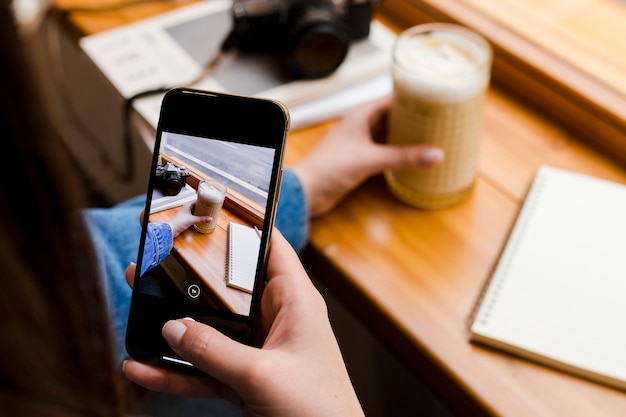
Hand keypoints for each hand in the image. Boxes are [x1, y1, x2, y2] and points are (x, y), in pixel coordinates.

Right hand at [123, 230, 364, 416]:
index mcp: (294, 301)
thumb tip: (173, 329)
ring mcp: (257, 349)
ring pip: (210, 328)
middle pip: (227, 286)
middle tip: (154, 258)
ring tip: (136, 307)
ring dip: (174, 325)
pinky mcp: (244, 378)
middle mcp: (275, 318)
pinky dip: (176, 370)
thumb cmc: (320, 410)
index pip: (268, 246)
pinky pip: (204, 367)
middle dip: (190, 277)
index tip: (205, 208)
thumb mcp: (263, 375)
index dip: (241, 223)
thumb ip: (215, 351)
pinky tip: (145, 368)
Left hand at [167, 200, 211, 236]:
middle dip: (201, 206)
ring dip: (198, 212)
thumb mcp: (192, 220)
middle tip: (208, 207)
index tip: (207, 200)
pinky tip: (199, 218)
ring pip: (194, 211)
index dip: (201, 200)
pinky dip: (196, 216)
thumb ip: (201, 219)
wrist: (171, 229)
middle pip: (195, 206)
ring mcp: (185, 214)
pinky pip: (192, 216)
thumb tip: (209, 219)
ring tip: (205, 212)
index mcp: (187, 206)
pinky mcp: (185, 219)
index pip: (195, 200)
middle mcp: (186, 209)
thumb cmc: (178, 222)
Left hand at [291, 95, 443, 216]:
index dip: (412, 97)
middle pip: (392, 117)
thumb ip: (403, 157)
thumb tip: (435, 154)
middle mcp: (360, 127)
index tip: (434, 97)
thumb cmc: (328, 168)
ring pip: (388, 135)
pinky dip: (398, 152)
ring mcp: (360, 144)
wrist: (307, 191)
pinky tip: (411, 156)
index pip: (391, 99)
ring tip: (431, 135)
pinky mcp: (359, 160)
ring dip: (406, 135)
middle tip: (439, 118)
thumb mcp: (370, 159)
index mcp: (360, 116)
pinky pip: (384, 151)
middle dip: (413, 117)